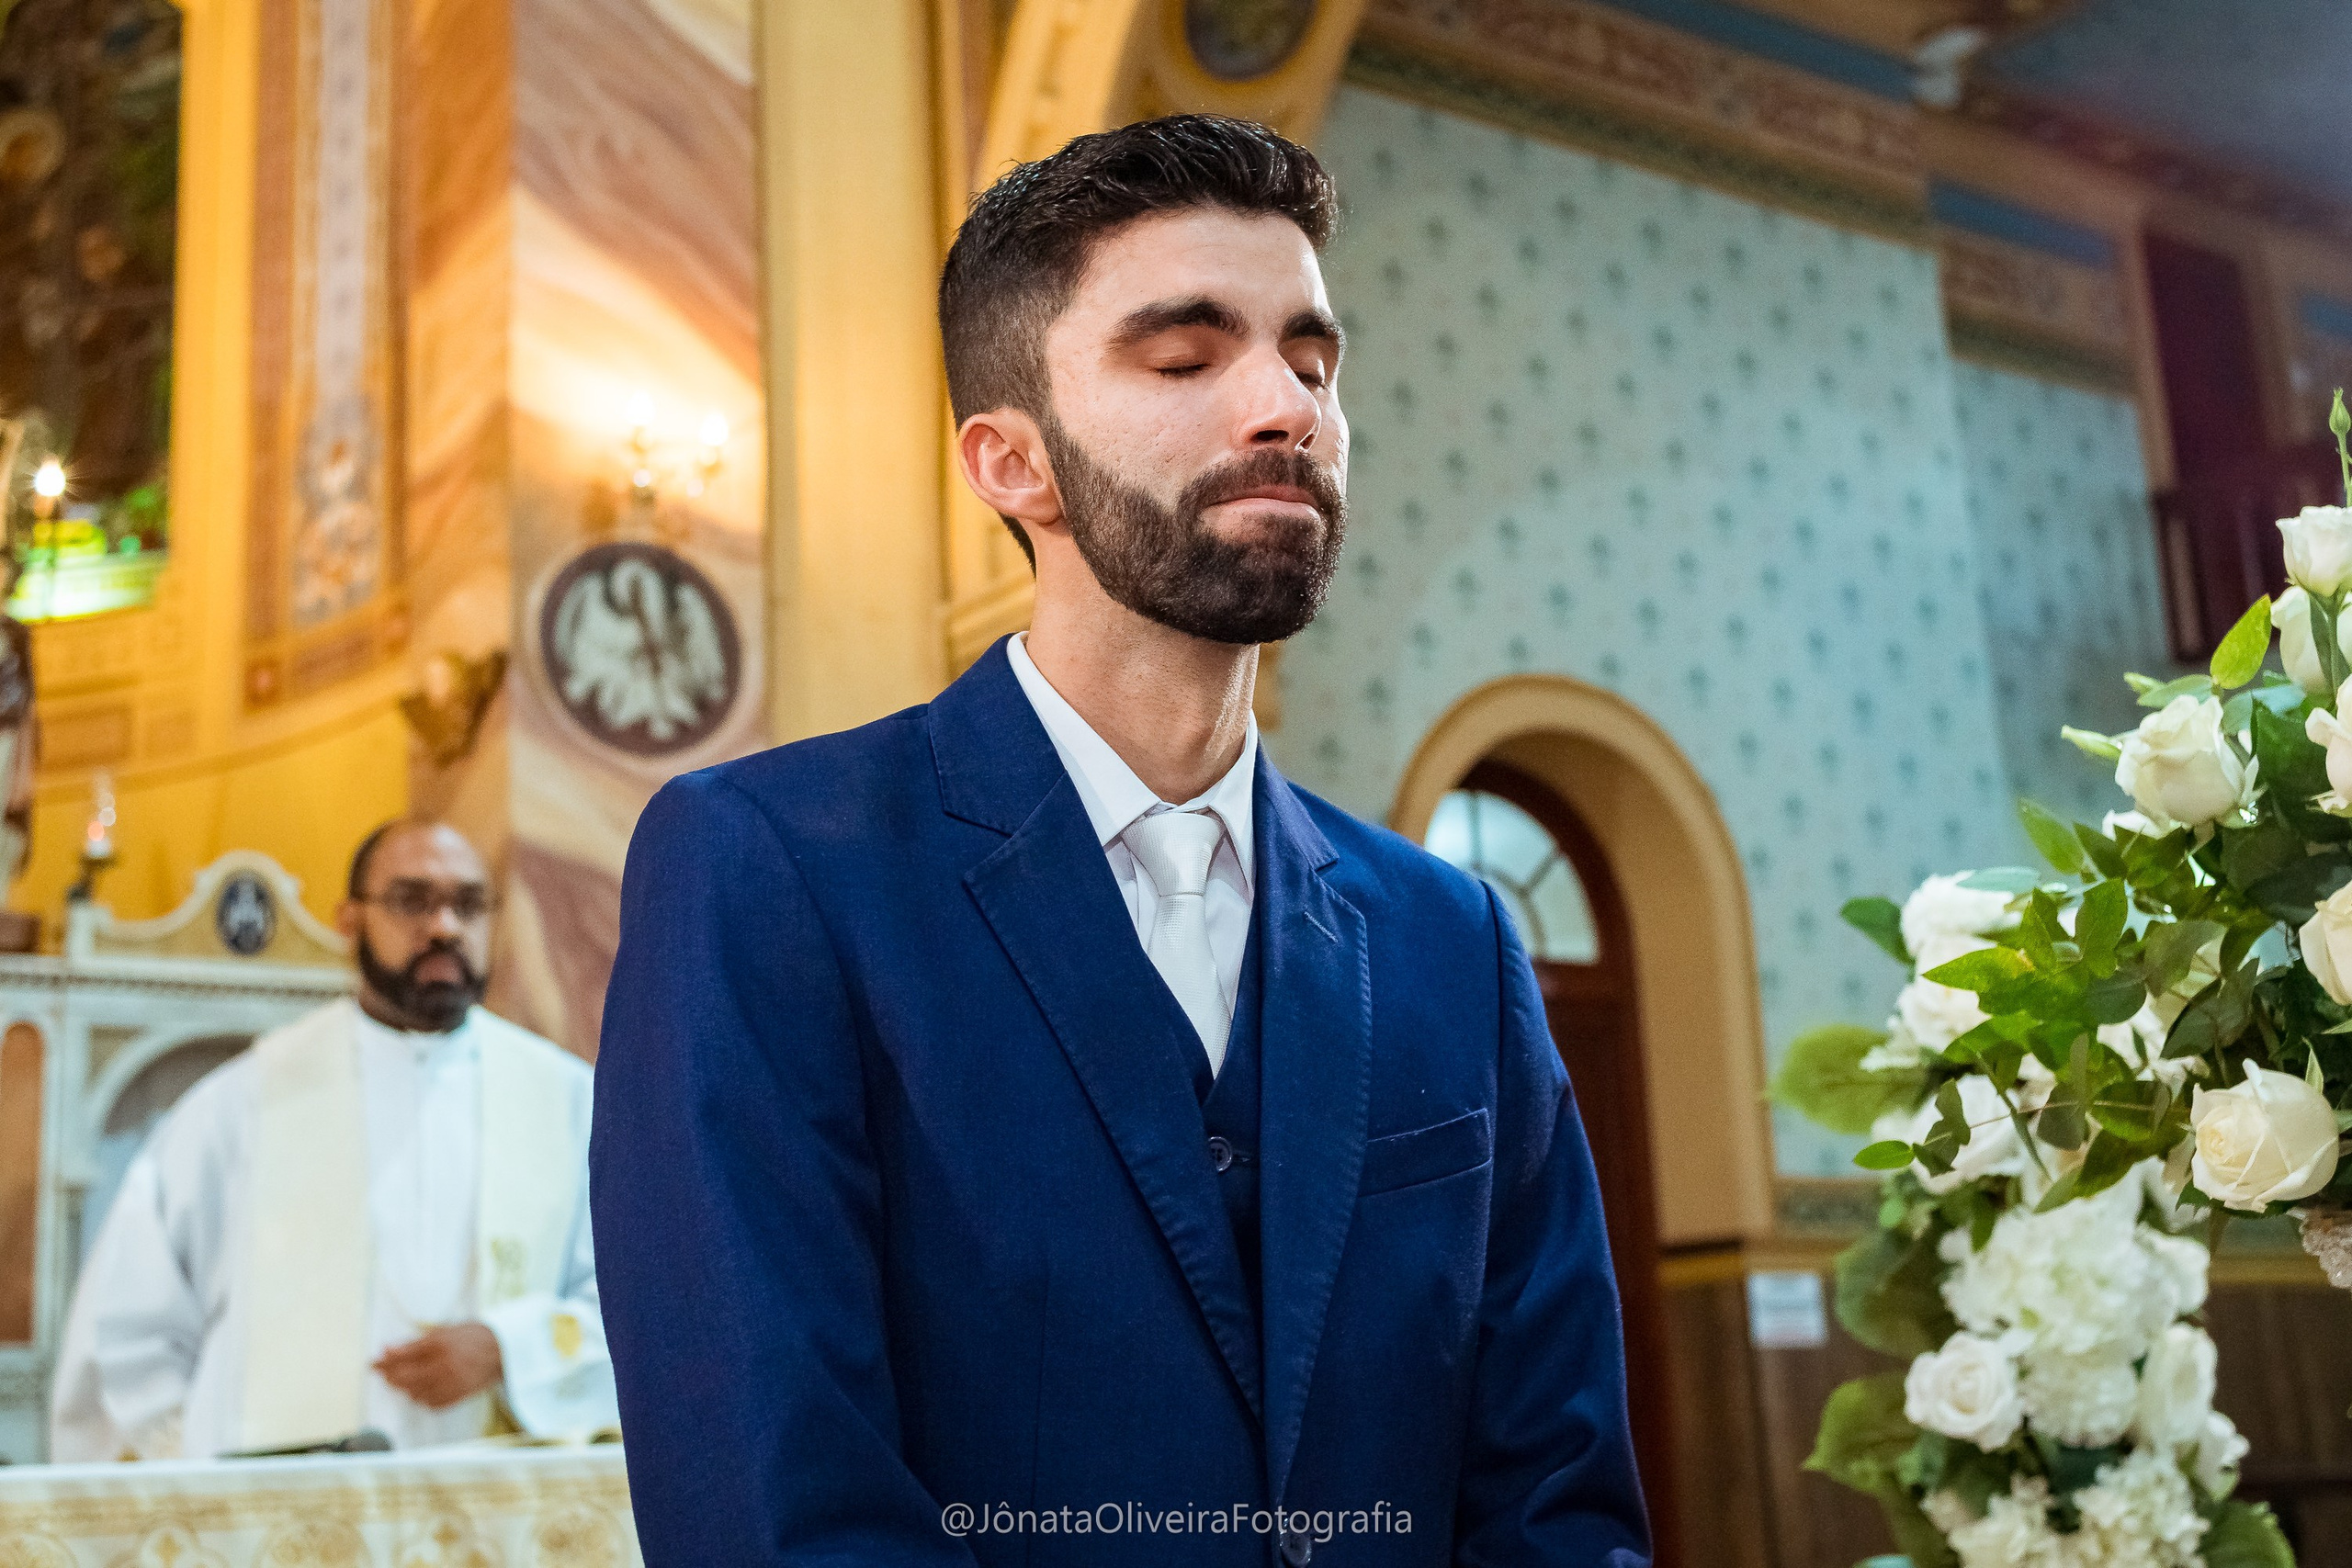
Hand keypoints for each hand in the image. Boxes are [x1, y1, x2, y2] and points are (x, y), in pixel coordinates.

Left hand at [374, 1322, 502, 1408]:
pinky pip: (431, 1404)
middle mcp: (443, 1366)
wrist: (505, 1350)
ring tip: (401, 1381)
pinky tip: (420, 1391)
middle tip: (383, 1374)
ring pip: (415, 1393)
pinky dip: (422, 1399)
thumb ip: (416, 1341)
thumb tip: (389, 1349)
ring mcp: (451, 1383)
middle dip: (390, 1376)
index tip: (373, 1363)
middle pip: (405, 1378)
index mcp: (440, 1345)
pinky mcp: (458, 1396)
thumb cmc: (474, 1336)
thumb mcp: (445, 1330)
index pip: (402, 1356)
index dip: (384, 1361)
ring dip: (404, 1388)